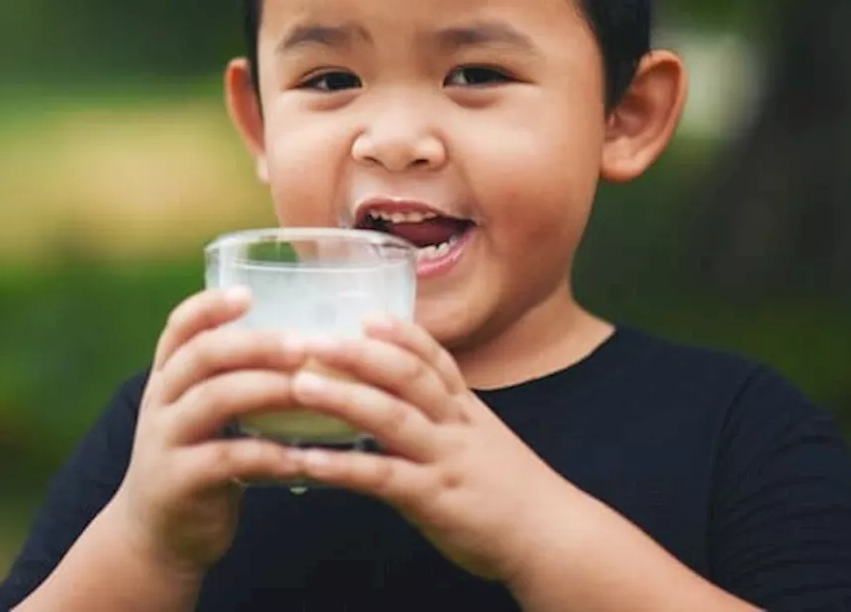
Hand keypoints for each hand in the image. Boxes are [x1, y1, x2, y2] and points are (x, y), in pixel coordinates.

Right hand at [115, 287, 308, 577]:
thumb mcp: (201, 413)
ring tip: (310, 389)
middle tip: (302, 345)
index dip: (211, 306)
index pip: (180, 327)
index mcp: (168, 377)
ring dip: (266, 389)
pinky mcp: (178, 483)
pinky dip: (267, 454)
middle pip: (202, 355)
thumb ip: (233, 379)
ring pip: (213, 400)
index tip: (248, 293)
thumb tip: (306, 342)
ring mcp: (165, 441)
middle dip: (255, 344)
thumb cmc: (197, 459)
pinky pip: (225, 460)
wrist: (154, 536)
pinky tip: (300, 455)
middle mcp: (161, 401)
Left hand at [287, 314, 574, 582]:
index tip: (366, 314)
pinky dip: (344, 466)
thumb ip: (443, 417)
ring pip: (393, 416)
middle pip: (408, 374)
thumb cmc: (508, 490)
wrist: (552, 537)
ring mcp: (446, 458)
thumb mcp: (481, 438)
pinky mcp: (434, 498)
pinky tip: (308, 461)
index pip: (435, 357)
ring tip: (298, 385)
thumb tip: (395, 400)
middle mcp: (456, 423)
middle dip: (359, 353)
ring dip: (343, 397)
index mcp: (466, 407)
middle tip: (312, 340)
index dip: (401, 333)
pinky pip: (384, 477)